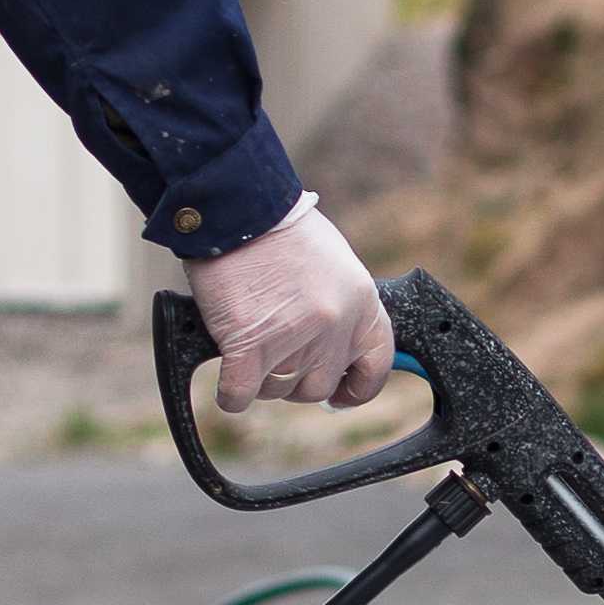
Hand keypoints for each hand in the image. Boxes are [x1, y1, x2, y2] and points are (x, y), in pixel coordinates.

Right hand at [190, 198, 395, 409]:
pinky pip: (240, 395)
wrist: (240, 209)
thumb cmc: (281, 230)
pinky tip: (227, 376)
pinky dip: (231, 392)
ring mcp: (295, 340)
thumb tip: (333, 348)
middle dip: (295, 380)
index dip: (357, 389)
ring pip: (278, 391)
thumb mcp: (336, 265)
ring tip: (247, 343)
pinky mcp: (250, 348)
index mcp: (363, 305)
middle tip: (274, 356)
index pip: (377, 367)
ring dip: (261, 379)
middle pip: (319, 386)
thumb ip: (341, 309)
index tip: (339, 394)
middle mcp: (336, 327)